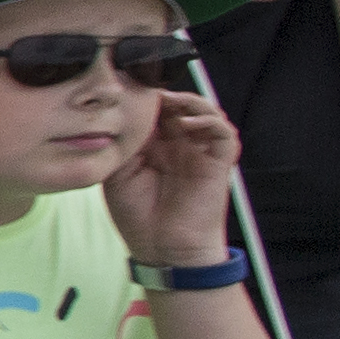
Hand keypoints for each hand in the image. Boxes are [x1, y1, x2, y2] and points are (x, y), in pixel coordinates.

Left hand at [105, 90, 245, 268]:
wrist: (163, 248)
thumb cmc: (138, 215)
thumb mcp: (117, 173)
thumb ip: (121, 145)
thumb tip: (116, 115)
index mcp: (156, 144)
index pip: (155, 109)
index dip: (144, 97)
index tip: (126, 90)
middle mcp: (181, 143)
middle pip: (179, 104)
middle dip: (164, 94)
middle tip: (147, 90)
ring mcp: (201, 150)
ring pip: (205, 111)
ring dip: (188, 101)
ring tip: (169, 102)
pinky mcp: (219, 162)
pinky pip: (224, 133)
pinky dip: (210, 121)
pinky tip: (188, 124)